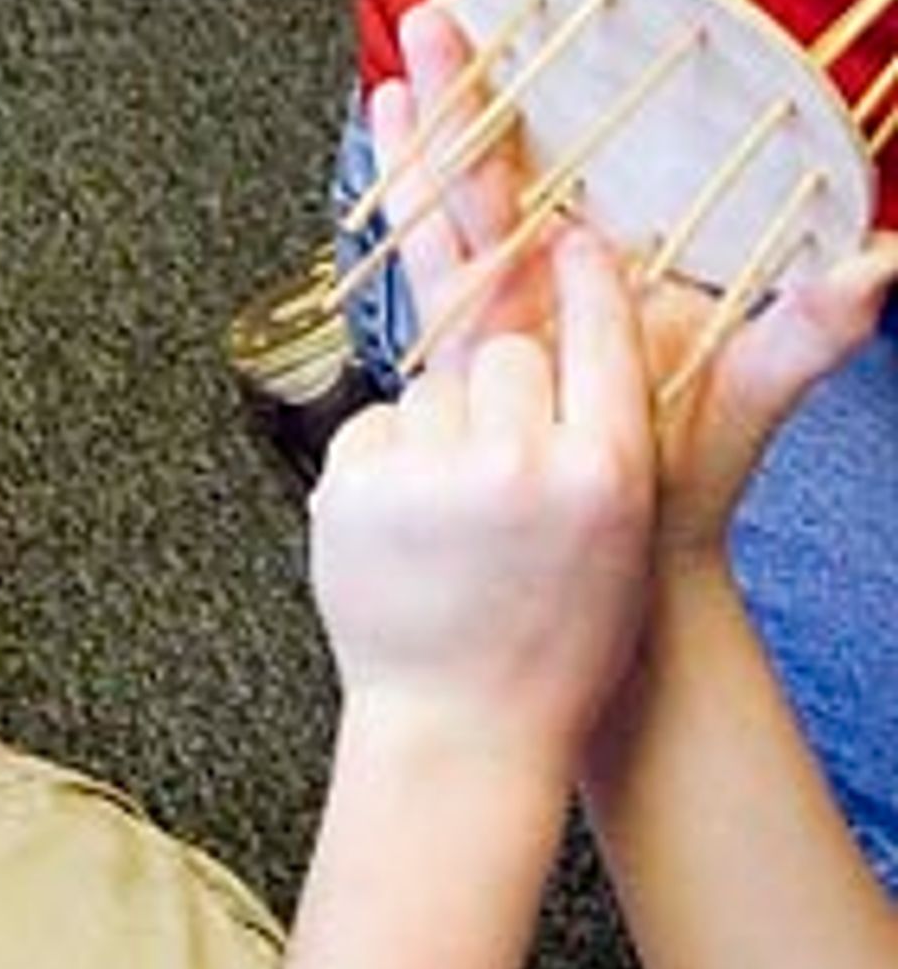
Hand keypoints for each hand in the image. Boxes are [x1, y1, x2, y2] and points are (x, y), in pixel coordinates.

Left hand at [307, 227, 656, 785]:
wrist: (461, 728)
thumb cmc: (554, 640)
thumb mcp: (616, 539)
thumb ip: (596, 437)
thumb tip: (557, 329)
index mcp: (606, 475)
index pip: (601, 337)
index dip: (585, 282)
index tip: (571, 240)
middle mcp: (520, 465)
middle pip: (506, 351)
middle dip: (502, 383)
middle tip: (503, 454)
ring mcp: (428, 476)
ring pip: (432, 388)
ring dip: (441, 428)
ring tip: (455, 519)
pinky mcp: (352, 487)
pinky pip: (376, 426)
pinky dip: (389, 462)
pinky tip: (409, 529)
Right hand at [378, 0, 897, 563]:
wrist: (623, 564)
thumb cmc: (691, 480)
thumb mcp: (751, 393)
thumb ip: (806, 331)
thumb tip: (880, 261)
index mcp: (627, 262)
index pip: (591, 158)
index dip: (560, 92)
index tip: (541, 23)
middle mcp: (564, 265)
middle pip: (510, 159)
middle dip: (473, 87)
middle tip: (447, 14)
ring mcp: (511, 297)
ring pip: (459, 195)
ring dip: (429, 127)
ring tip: (405, 60)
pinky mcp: (466, 335)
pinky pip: (428, 254)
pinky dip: (401, 194)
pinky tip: (383, 132)